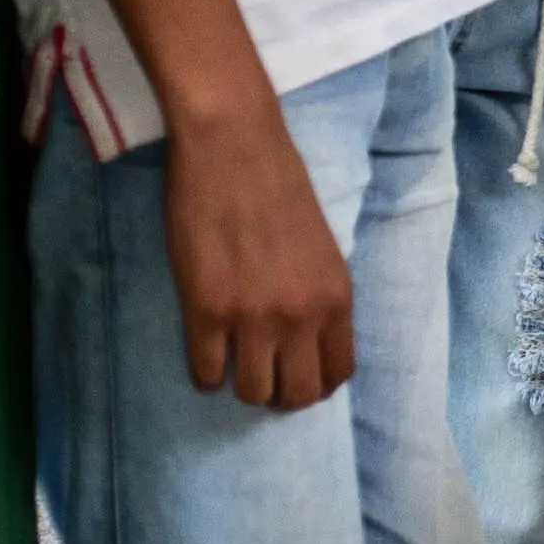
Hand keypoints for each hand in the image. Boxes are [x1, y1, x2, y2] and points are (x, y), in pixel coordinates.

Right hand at [161, 102, 353, 407]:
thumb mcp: (321, 247)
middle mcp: (302, 315)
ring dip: (242, 385)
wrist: (235, 148)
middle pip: (298, 394)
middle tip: (262, 375)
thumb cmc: (279, 187)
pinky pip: (205, 375)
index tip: (298, 376)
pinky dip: (204, 374)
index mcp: (337, 296)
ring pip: (251, 394)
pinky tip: (204, 354)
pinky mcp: (205, 312)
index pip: (338, 372)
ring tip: (233, 362)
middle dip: (281, 394)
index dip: (317, 383)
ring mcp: (253, 318)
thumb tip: (308, 340)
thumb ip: (318, 295)